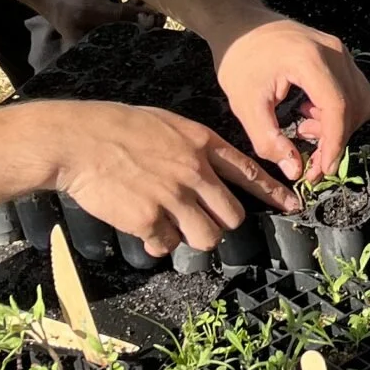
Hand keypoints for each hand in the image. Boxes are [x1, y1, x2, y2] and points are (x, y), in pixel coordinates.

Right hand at [29, 101, 296, 256]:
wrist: (77, 140)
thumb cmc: (115, 128)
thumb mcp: (165, 125)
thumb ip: (191, 151)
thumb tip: (203, 179)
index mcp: (202, 144)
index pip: (250, 172)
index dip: (274, 193)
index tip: (293, 206)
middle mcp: (195, 172)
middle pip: (232, 216)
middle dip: (220, 224)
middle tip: (199, 220)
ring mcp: (174, 197)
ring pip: (207, 237)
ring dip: (191, 237)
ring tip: (170, 226)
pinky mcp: (150, 219)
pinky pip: (167, 244)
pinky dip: (157, 243)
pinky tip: (143, 229)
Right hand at [31, 0, 158, 49]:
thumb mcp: (91, 8)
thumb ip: (119, 15)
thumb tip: (150, 19)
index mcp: (95, 51)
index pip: (125, 55)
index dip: (144, 48)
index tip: (161, 38)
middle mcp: (102, 44)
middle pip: (133, 40)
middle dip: (149, 31)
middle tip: (162, 18)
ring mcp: (105, 29)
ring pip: (133, 26)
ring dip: (146, 17)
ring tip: (158, 8)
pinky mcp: (107, 16)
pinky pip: (128, 14)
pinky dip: (138, 7)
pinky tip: (147, 0)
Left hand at [210, 16, 369, 183]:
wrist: (239, 22)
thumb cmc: (238, 59)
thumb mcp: (245, 104)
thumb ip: (268, 140)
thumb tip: (295, 171)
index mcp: (310, 60)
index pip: (338, 107)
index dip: (334, 143)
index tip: (322, 170)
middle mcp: (334, 52)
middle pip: (355, 106)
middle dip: (335, 139)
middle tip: (309, 156)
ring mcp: (341, 51)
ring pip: (361, 100)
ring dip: (339, 125)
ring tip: (304, 128)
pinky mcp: (340, 54)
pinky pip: (355, 90)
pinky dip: (340, 111)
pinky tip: (310, 113)